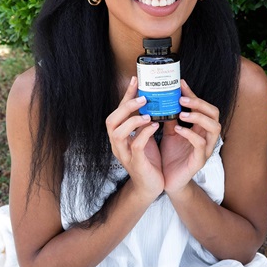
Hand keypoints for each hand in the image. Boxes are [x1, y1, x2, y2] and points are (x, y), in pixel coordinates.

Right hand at [106, 76, 163, 200]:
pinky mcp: (136, 163)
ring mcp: (124, 154)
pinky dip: (144, 134)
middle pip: (111, 121)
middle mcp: (117, 144)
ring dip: (133, 120)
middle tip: (143, 98)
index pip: (118, 112)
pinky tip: (155, 126)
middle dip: (126, 107)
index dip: (126, 96)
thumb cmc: (148, 160)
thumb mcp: (145, 137)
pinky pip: (136, 146)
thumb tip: (153, 100)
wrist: (151, 187)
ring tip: (148, 114)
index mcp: (120, 135)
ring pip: (119, 133)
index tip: (136, 80)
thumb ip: (145, 122)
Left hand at [160, 80, 220, 194]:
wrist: (167, 180)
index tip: (180, 84)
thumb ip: (170, 117)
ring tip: (182, 113)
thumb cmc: (171, 155)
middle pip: (214, 113)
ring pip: (214, 127)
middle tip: (181, 98)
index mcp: (200, 128)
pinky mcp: (200, 160)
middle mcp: (206, 136)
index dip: (193, 94)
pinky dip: (190, 134)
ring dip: (198, 117)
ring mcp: (206, 148)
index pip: (203, 106)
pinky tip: (178, 129)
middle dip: (199, 103)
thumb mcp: (169, 132)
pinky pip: (200, 144)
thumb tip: (163, 98)